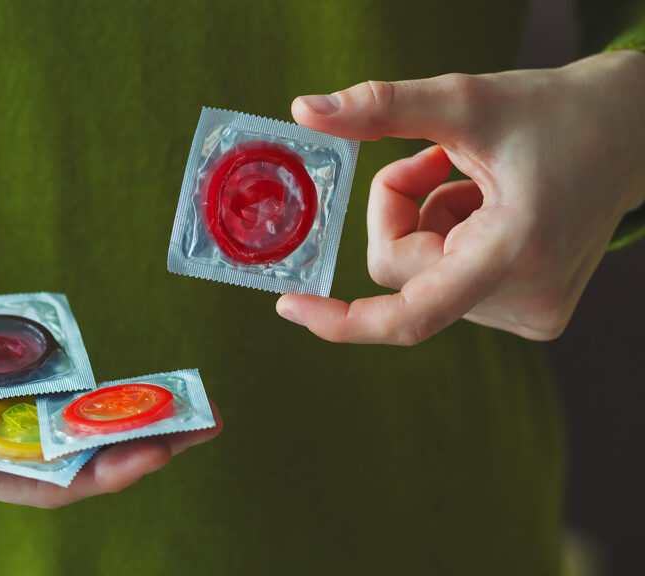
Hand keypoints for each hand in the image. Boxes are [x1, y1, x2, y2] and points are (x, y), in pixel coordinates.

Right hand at [0, 243, 220, 528]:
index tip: (155, 453)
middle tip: (202, 423)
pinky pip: (60, 368)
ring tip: (187, 396)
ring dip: (129, 408)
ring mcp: (3, 396)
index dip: (103, 473)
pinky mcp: (6, 359)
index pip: (48, 482)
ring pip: (80, 410)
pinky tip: (137, 370)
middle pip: (80, 449)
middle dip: (140, 441)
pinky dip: (95, 373)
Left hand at [276, 50, 644, 344]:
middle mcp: (526, 299)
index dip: (344, 319)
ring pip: (422, 278)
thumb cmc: (558, 111)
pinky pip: (449, 285)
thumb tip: (304, 110)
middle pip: (402, 272)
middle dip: (397, 211)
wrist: (638, 132)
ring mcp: (532, 314)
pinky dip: (450, 241)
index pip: (412, 314)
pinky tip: (491, 206)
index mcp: (515, 252)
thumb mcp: (466, 100)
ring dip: (428, 224)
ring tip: (478, 182)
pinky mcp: (533, 315)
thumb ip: (381, 108)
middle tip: (432, 158)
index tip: (289, 306)